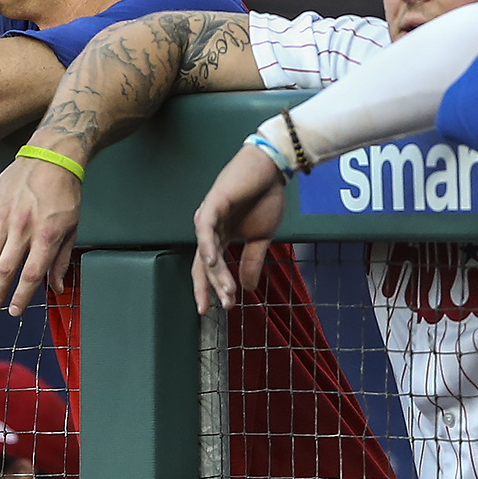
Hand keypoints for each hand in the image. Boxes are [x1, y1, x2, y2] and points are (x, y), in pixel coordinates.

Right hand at [0, 152, 83, 314]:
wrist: (51, 158)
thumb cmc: (64, 193)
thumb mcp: (72, 228)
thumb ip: (62, 260)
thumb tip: (57, 288)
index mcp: (46, 236)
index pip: (30, 276)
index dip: (21, 297)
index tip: (15, 311)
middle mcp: (23, 229)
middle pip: (6, 270)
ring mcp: (4, 217)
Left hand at [192, 145, 288, 310]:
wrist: (273, 169)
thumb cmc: (265, 197)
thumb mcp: (261, 237)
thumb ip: (252, 261)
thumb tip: (248, 289)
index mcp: (220, 236)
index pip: (210, 269)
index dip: (213, 289)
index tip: (223, 309)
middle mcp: (209, 229)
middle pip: (204, 264)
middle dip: (215, 287)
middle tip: (226, 306)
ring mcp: (209, 216)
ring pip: (207, 252)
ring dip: (217, 274)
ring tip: (227, 292)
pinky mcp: (213, 204)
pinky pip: (206, 229)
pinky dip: (208, 246)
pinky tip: (214, 262)